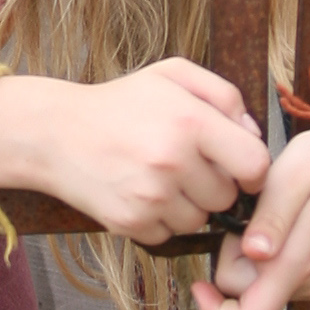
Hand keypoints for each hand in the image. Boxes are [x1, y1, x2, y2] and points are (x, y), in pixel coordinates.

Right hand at [0, 61, 269, 245]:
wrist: (55, 133)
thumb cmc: (120, 102)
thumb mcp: (171, 75)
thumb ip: (223, 94)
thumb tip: (254, 135)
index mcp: (190, 122)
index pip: (255, 165)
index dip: (254, 171)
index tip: (242, 169)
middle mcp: (172, 161)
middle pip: (227, 197)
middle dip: (215, 184)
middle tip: (187, 165)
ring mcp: (150, 197)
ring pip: (199, 220)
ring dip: (188, 204)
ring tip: (161, 178)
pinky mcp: (130, 223)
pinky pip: (169, 235)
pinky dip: (161, 220)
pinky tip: (141, 193)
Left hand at [191, 98, 309, 309]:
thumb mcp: (291, 177)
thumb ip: (270, 220)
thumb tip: (251, 255)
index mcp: (300, 263)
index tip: (198, 284)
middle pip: (250, 295)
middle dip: (235, 261)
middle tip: (249, 215)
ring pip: (266, 286)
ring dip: (255, 259)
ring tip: (272, 214)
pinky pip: (285, 277)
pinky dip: (274, 256)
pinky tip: (286, 222)